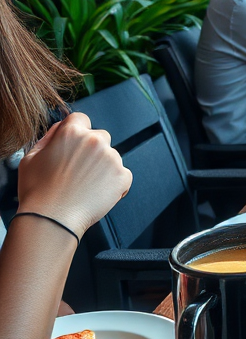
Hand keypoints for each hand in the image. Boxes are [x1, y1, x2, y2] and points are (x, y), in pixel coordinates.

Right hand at [17, 113, 131, 239]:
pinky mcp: (122, 176)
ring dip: (102, 167)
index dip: (76, 131)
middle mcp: (95, 141)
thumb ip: (49, 137)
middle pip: (99, 137)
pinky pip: (122, 175)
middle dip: (90, 150)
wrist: (51, 220)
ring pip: (111, 156)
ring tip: (84, 186)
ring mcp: (112, 158)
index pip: (80, 119)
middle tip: (77, 171)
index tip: (74, 145)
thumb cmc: (38, 192)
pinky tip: (97, 193)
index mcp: (72, 133)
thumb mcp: (30, 158)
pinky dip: (114, 183)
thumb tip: (61, 127)